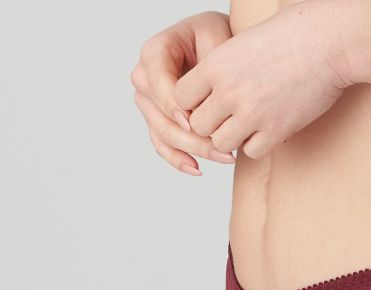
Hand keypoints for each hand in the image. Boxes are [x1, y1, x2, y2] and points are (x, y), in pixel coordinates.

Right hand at [130, 11, 237, 175]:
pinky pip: (163, 146)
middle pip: (160, 115)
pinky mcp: (158, 121)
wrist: (220, 47)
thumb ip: (207, 70)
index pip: (157, 82)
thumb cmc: (219, 39)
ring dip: (193, 151)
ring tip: (224, 158)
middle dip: (192, 136)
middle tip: (224, 149)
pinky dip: (179, 160)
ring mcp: (149, 103)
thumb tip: (197, 113)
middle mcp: (145, 78)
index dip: (173, 104)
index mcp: (154, 53)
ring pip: (163, 134)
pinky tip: (197, 169)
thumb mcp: (217, 41)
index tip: (193, 121)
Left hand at [173, 0, 354, 159]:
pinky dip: (256, 145)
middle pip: (199, 125)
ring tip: (247, 125)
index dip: (193, 102)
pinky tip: (267, 129)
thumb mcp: (244, 43)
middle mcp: (229, 91)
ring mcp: (252, 114)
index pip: (180, 97)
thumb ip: (223, 68)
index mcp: (216, 65)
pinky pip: (251, 152)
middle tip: (228, 118)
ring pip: (221, 143)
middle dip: (212, 124)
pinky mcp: (276, 130)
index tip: (209, 100)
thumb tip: (211, 92)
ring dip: (232, 138)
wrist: (327, 43)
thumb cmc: (291, 35)